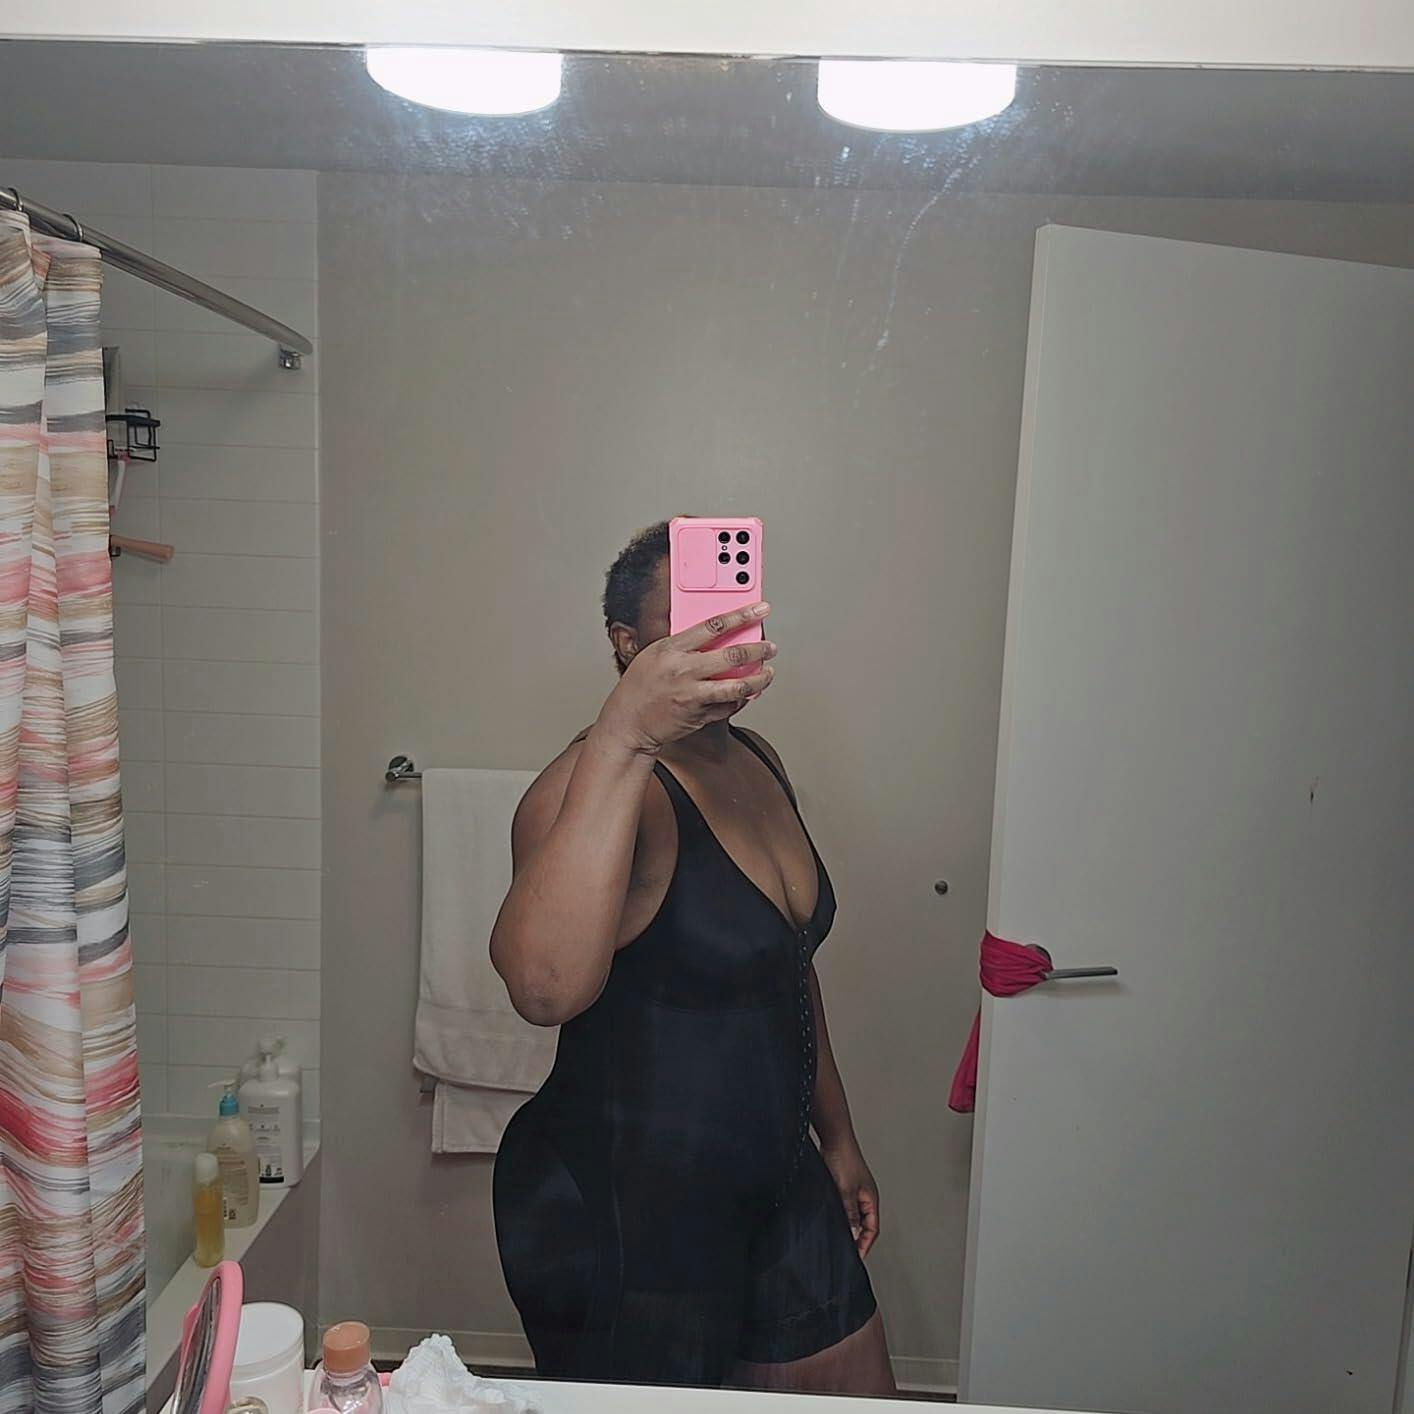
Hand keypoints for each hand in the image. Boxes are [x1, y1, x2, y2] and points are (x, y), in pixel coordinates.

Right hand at [596, 604, 776, 755]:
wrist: (628, 721)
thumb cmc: (641, 684)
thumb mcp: (656, 654)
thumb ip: (685, 645)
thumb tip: (720, 634)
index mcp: (672, 648)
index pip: (714, 625)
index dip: (742, 615)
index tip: (760, 609)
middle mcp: (684, 670)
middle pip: (733, 655)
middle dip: (759, 649)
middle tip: (770, 647)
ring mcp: (693, 695)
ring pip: (739, 686)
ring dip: (760, 679)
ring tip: (768, 673)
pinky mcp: (699, 716)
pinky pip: (730, 706)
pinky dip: (741, 699)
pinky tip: (747, 693)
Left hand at [821, 1139, 880, 1258]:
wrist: (834, 1138)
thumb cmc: (844, 1159)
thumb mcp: (846, 1192)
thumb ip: (849, 1214)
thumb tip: (852, 1234)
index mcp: (871, 1199)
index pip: (872, 1229)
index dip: (865, 1244)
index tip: (857, 1257)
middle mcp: (864, 1196)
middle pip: (864, 1223)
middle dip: (857, 1238)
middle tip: (847, 1251)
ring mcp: (853, 1190)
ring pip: (852, 1215)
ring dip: (847, 1226)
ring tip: (838, 1237)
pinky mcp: (842, 1184)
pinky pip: (843, 1206)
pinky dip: (839, 1214)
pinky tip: (829, 1217)